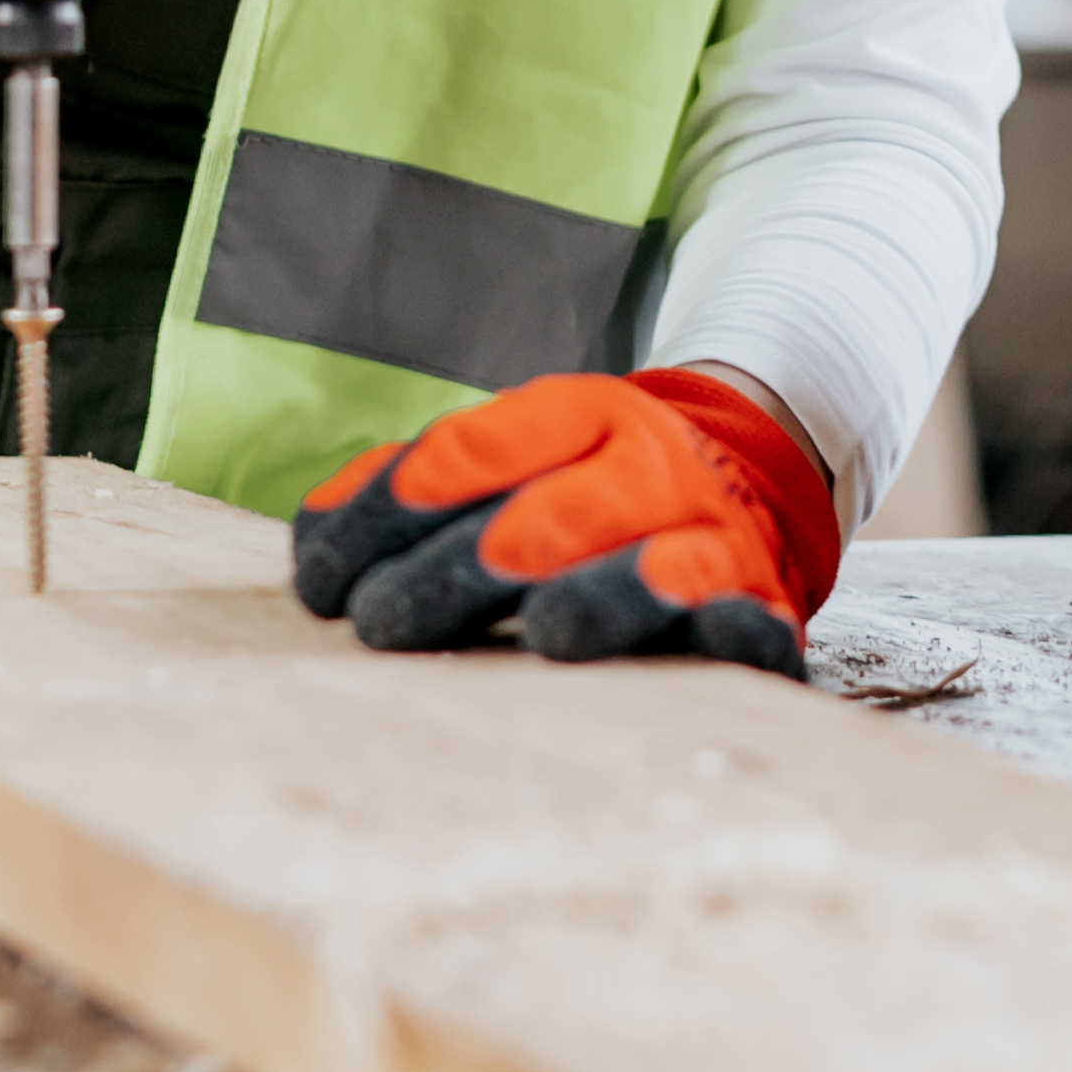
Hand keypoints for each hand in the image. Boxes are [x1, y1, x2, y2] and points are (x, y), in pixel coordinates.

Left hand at [293, 370, 842, 677]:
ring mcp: (709, 534)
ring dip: (600, 596)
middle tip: (382, 623)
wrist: (739, 483)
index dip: (388, 511)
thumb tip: (315, 535)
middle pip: (550, 515)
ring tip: (545, 632)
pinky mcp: (757, 606)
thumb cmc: (589, 491)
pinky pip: (745, 624)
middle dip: (463, 568)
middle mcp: (647, 464)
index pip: (471, 452)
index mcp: (579, 414)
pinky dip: (721, 639)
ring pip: (657, 566)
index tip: (320, 580)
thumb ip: (416, 487)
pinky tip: (684, 657)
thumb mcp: (514, 460)